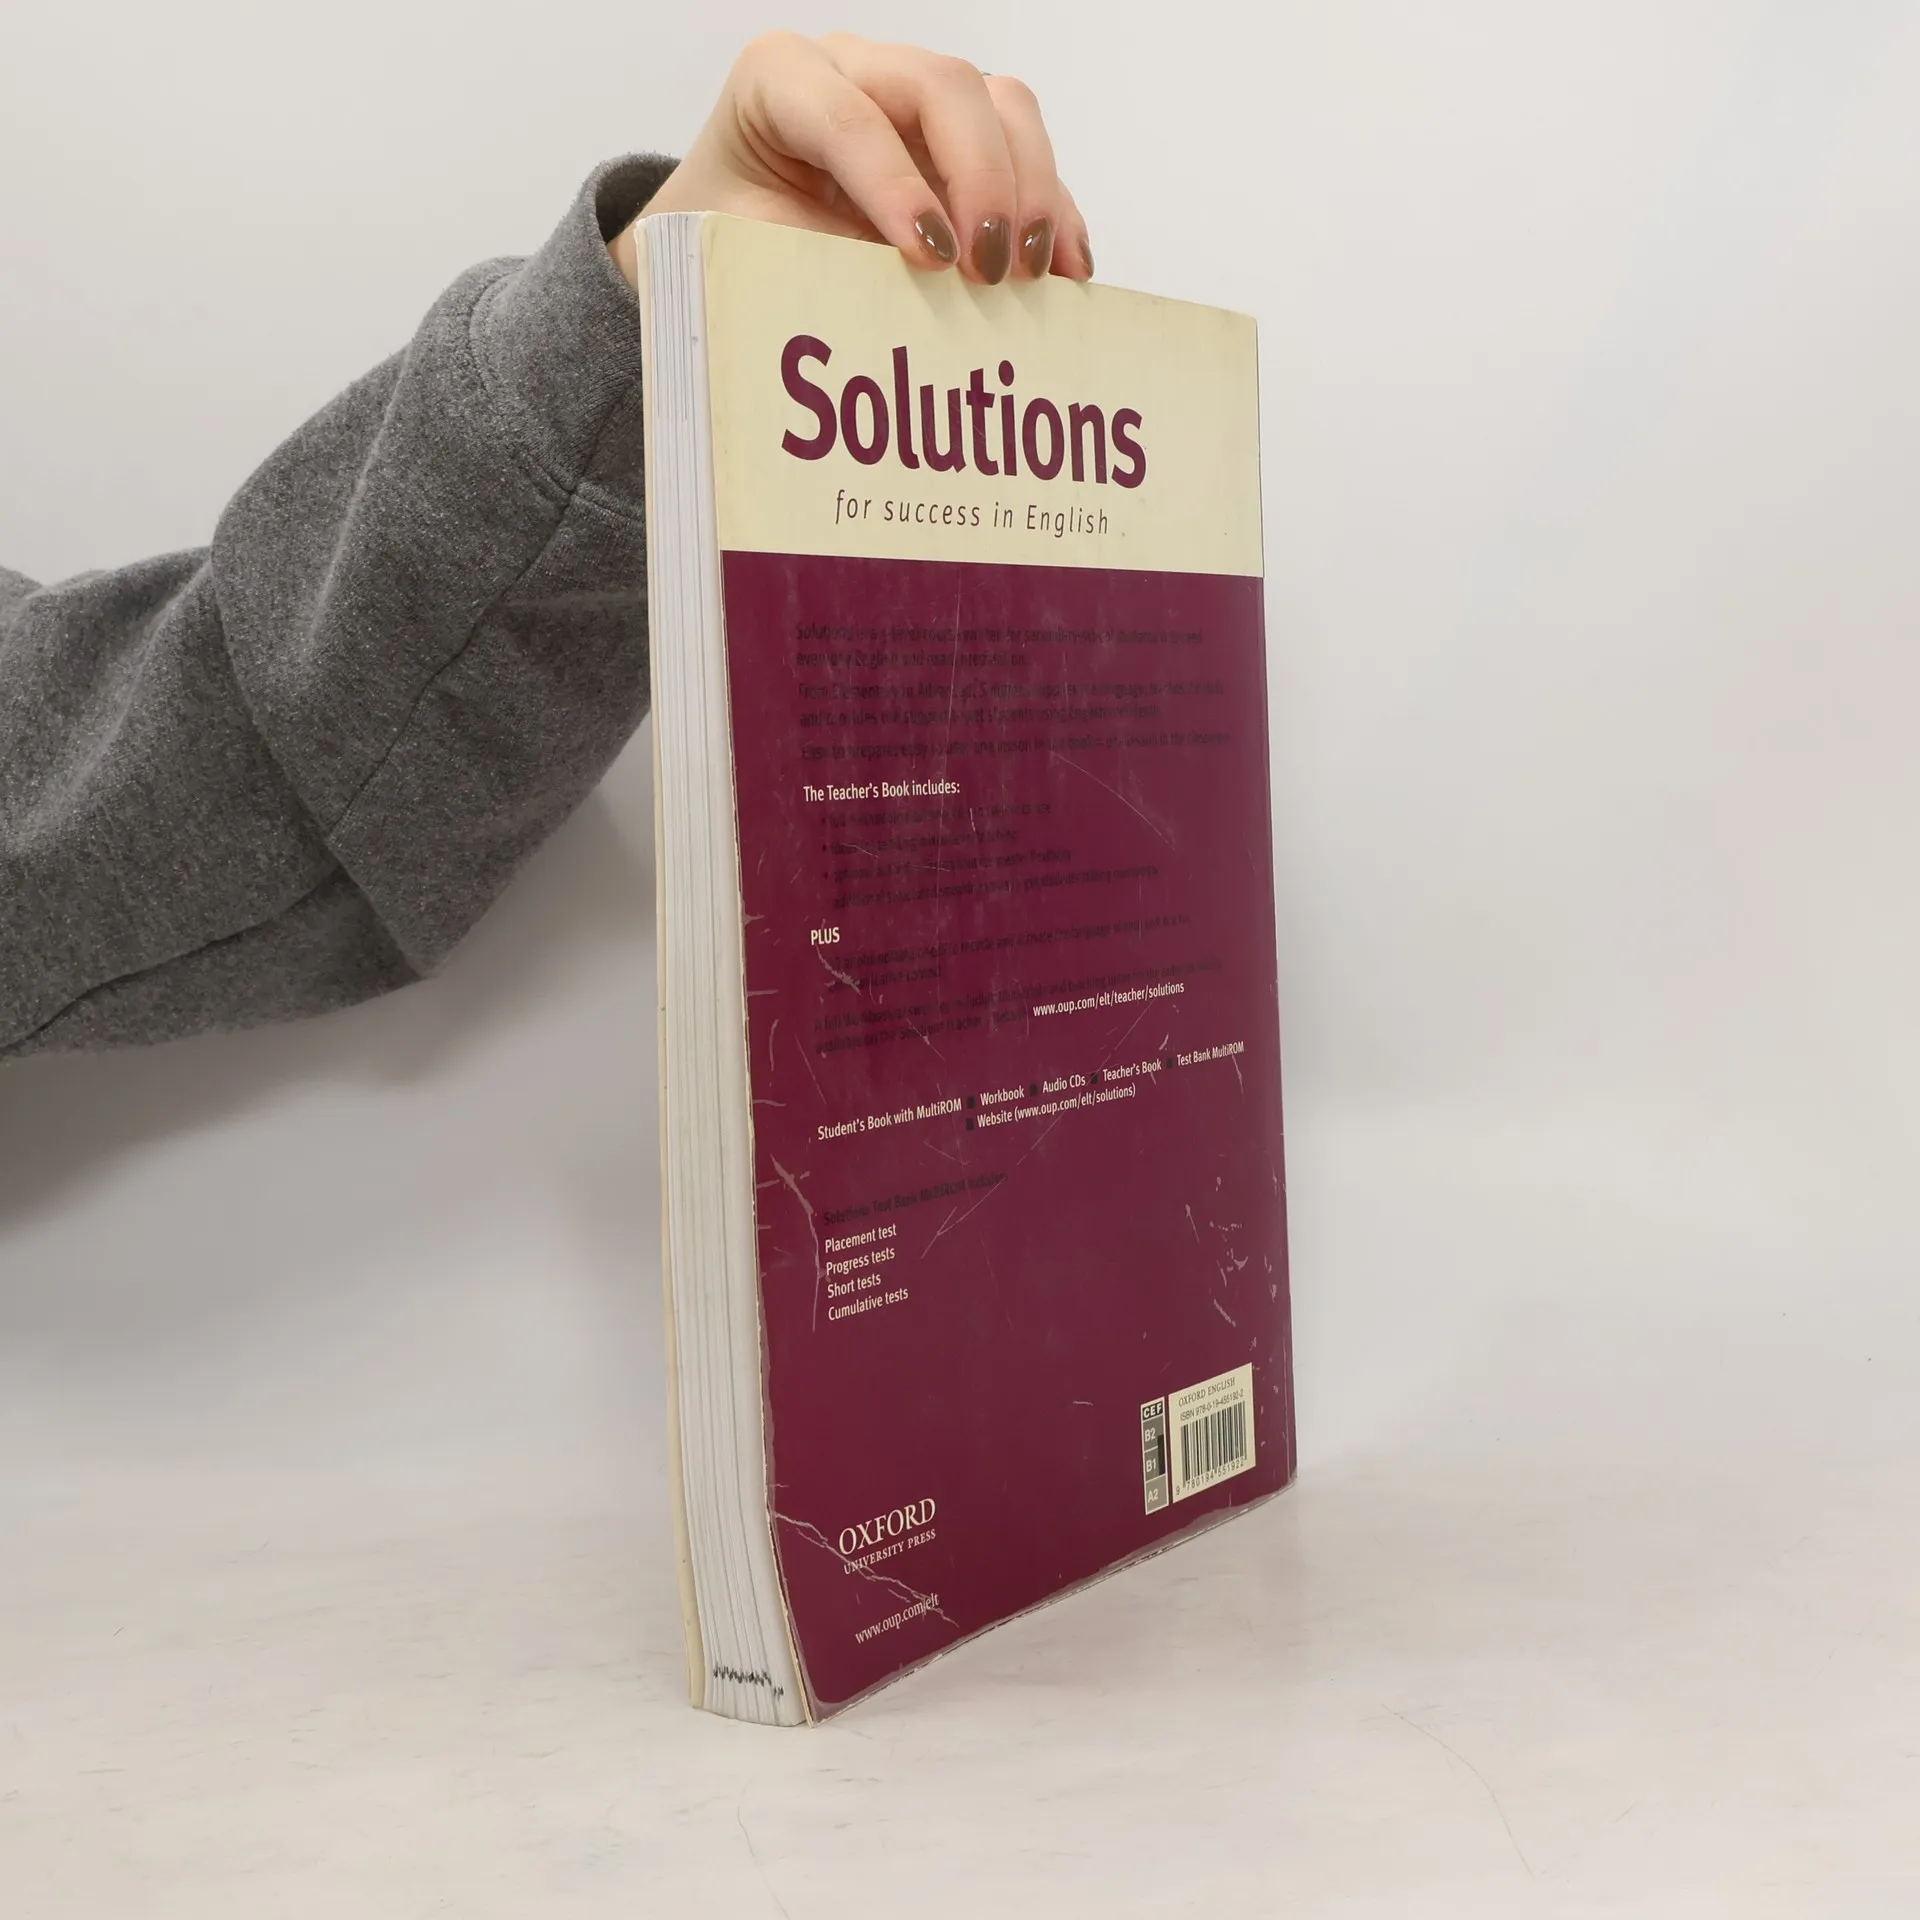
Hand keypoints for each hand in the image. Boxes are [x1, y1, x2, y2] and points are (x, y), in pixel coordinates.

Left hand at [610, 33, 1091, 292]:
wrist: (731, 239)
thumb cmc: (732, 246)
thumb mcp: (744, 259)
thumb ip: (803, 269)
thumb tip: (894, 317)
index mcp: (778, 81)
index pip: (847, 116)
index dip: (895, 185)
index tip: (930, 258)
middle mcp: (855, 68)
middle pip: (944, 87)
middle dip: (980, 179)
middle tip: (989, 270)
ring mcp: (916, 97)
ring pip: (1001, 104)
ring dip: (1032, 188)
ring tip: (1035, 273)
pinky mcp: (963, 139)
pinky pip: (1028, 151)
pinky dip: (1055, 210)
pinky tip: (1066, 272)